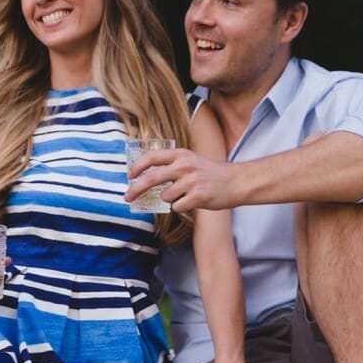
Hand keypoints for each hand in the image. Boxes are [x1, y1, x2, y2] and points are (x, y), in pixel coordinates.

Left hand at [124, 149, 238, 212]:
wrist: (235, 182)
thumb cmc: (209, 173)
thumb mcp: (190, 160)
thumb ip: (171, 165)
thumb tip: (145, 175)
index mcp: (181, 155)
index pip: (152, 157)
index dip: (137, 166)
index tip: (130, 175)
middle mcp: (185, 166)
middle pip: (151, 178)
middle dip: (136, 189)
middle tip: (128, 196)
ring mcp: (191, 181)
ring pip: (165, 196)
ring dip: (169, 199)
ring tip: (184, 195)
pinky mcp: (198, 197)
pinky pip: (177, 207)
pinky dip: (180, 207)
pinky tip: (191, 201)